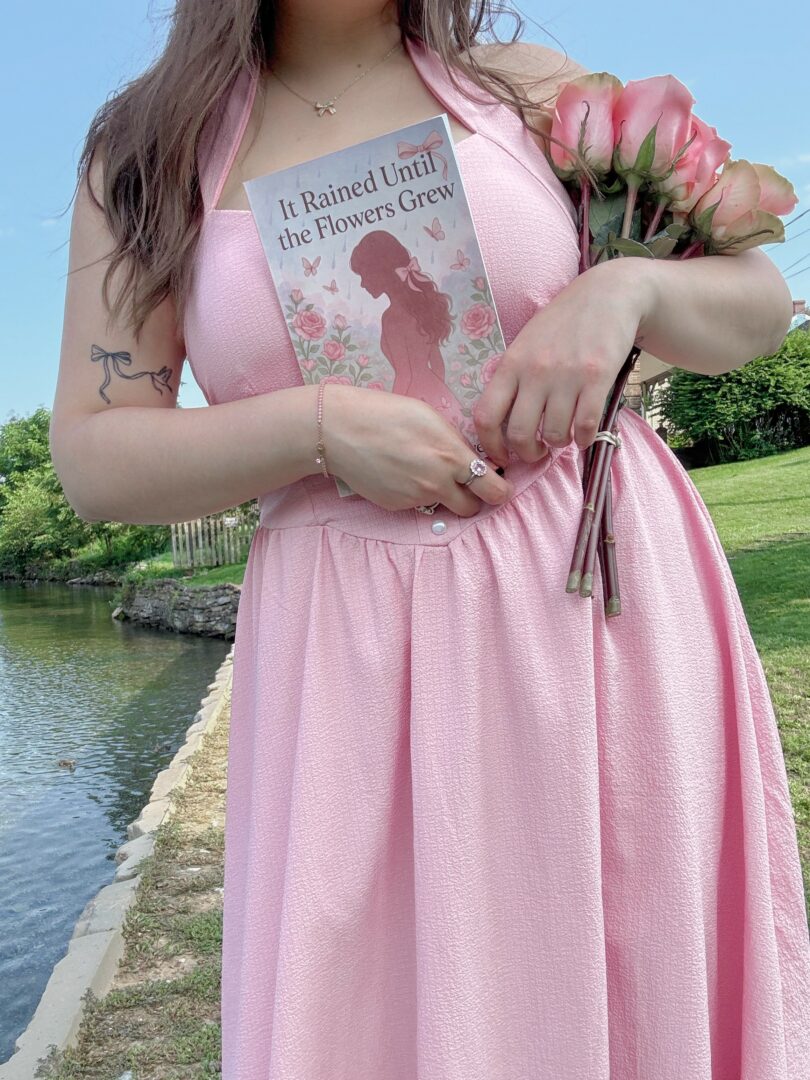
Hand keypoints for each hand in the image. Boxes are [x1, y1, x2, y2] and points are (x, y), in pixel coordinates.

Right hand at [320, 384, 514, 514]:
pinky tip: (401, 472)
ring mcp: (416, 498)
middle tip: (468, 484)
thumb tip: (471, 460)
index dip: (500, 488)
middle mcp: (438, 483)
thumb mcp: (431, 418)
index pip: (494, 489)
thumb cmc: (385, 414)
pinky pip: (418, 505)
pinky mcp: (397, 506)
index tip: (499, 483)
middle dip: (475, 498)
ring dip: (444, 495)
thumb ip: (455, 443)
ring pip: (444, 506)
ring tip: (424, 470)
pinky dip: (416, 493)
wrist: (340, 431)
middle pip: (473, 508)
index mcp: (452, 456)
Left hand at [472, 258, 654, 464]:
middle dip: (528, 453)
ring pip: (555, 434)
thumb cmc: (562, 323)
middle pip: (520, 434)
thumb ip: (513, 377)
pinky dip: (584, 439)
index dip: (490, 445)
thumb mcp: (525, 343)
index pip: (486, 415)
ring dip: (559, 443)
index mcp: (511, 364)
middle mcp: (535, 371)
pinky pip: (585, 426)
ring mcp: (566, 375)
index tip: (501, 455)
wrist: (607, 295)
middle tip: (537, 451)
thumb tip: (503, 422)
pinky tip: (584, 433)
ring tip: (563, 434)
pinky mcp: (597, 378)